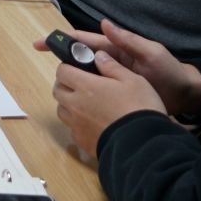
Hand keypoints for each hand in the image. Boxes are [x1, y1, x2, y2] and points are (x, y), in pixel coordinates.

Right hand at [33, 19, 200, 117]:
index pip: (84, 41)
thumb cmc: (169, 72)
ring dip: (69, 78)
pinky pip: (93, 90)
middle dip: (61, 60)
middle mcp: (109, 61)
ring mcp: (111, 77)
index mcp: (115, 48)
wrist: (184, 96)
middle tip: (48, 70)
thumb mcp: (151, 52)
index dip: (63, 40)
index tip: (42, 43)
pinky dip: (81, 92)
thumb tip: (104, 24)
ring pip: (83, 75)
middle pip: (79, 58)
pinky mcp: (114, 93)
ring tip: (57, 86)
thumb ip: (128, 40)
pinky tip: (72, 101)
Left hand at [51, 52, 168, 156]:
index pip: (62, 71)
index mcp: (86, 86)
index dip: (69, 67)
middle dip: (66, 84)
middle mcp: (75, 105)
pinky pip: (72, 128)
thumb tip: (98, 55)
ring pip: (62, 110)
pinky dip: (78, 123)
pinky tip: (94, 123)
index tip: (80, 68)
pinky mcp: (81, 141)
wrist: (143, 145)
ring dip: (69, 104)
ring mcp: (76, 125)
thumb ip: (112, 66)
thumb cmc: (140, 107)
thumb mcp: (133, 80)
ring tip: (88, 104)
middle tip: (83, 84)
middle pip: (58, 90)